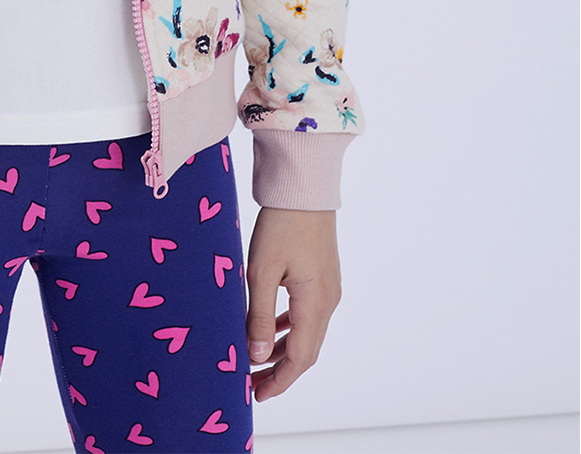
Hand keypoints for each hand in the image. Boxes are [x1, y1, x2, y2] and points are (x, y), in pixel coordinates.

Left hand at [245, 205, 341, 400]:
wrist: (304, 186)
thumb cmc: (281, 224)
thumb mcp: (261, 271)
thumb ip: (259, 316)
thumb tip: (257, 357)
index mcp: (315, 304)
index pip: (300, 359)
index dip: (279, 381)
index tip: (256, 395)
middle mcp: (328, 301)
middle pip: (306, 351)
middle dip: (280, 370)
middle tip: (252, 384)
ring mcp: (328, 288)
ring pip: (307, 332)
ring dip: (284, 350)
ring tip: (257, 361)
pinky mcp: (322, 276)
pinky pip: (308, 313)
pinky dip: (290, 327)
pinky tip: (272, 328)